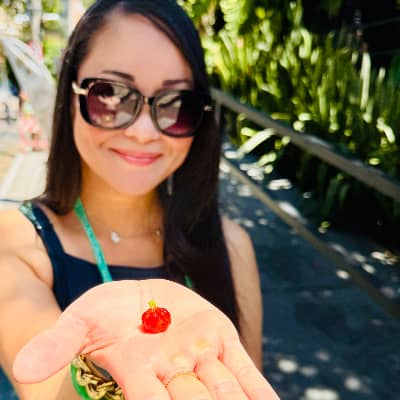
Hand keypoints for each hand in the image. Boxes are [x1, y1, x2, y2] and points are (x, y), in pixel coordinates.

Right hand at [13, 279, 278, 398]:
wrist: (135, 297)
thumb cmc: (105, 314)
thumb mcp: (79, 321)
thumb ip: (58, 344)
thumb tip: (24, 368)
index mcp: (137, 374)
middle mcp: (172, 373)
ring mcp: (200, 356)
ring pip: (224, 391)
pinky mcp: (220, 339)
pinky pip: (244, 369)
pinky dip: (259, 390)